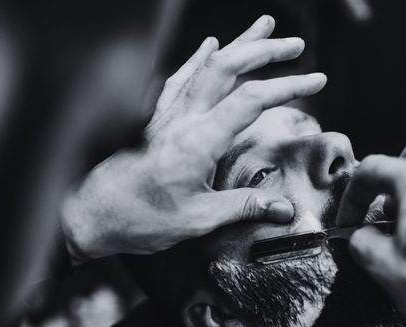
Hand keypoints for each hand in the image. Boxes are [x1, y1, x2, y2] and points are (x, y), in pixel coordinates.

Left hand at [61, 16, 326, 262]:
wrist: (88, 216)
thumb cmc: (139, 219)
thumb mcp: (198, 220)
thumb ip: (244, 208)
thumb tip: (285, 209)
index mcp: (198, 140)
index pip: (251, 99)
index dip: (288, 86)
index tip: (317, 80)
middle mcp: (182, 118)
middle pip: (228, 68)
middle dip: (266, 51)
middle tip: (296, 46)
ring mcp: (165, 114)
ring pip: (205, 66)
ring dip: (237, 45)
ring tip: (263, 26)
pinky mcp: (153, 119)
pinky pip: (179, 78)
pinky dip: (198, 58)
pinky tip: (209, 46)